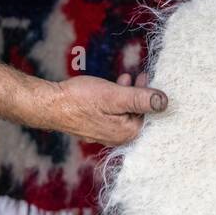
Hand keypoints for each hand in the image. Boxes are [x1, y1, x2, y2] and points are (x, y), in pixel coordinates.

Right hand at [51, 74, 166, 145]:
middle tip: (139, 75)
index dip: (149, 96)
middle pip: (136, 115)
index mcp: (126, 133)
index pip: (148, 115)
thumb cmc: (81, 99)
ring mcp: (104, 135)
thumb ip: (140, 99)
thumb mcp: (115, 95)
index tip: (147, 78)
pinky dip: (114, 102)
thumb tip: (164, 102)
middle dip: (139, 95)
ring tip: (123, 78)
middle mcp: (117, 139)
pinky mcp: (94, 129)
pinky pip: (111, 116)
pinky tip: (108, 89)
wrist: (50, 105)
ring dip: (126, 96)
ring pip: (123, 114)